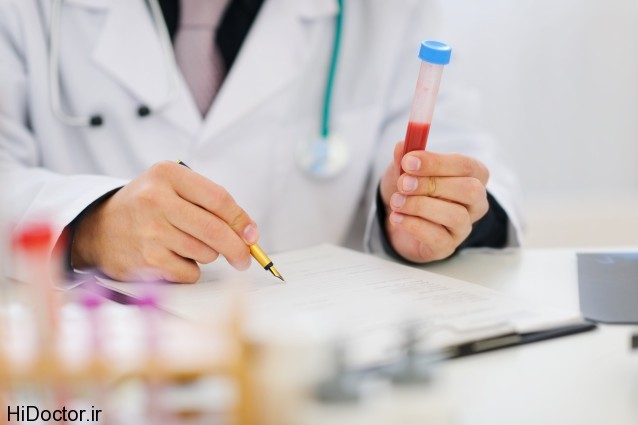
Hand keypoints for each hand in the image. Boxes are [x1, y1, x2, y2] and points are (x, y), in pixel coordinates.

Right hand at [72, 161, 257, 282]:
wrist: (99, 229)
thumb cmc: (146, 208)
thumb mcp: (172, 188)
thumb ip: (210, 204)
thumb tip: (249, 233)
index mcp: (167, 175)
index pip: (219, 198)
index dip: (241, 220)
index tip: (251, 234)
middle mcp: (156, 200)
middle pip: (216, 230)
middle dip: (238, 248)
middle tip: (244, 258)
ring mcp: (150, 231)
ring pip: (206, 252)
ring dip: (207, 255)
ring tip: (187, 245)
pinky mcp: (147, 260)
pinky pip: (190, 272)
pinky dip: (190, 270)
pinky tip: (173, 258)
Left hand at [380, 141, 489, 262]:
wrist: (397, 217)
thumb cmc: (410, 188)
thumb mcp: (405, 168)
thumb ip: (405, 157)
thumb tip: (402, 145)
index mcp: (472, 175)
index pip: (465, 165)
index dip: (436, 162)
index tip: (408, 161)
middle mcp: (475, 201)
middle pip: (469, 190)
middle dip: (432, 184)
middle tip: (403, 184)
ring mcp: (464, 226)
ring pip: (455, 216)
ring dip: (420, 206)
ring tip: (396, 202)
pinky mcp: (447, 246)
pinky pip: (438, 237)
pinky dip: (413, 225)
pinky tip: (397, 218)